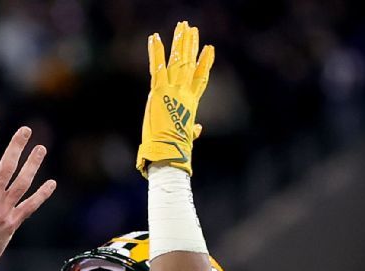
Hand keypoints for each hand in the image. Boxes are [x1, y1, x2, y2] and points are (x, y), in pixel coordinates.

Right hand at [0, 123, 56, 270]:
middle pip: (7, 166)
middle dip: (16, 146)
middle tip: (25, 130)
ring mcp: (4, 211)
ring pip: (22, 183)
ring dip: (32, 164)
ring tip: (40, 149)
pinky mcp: (12, 224)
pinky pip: (30, 207)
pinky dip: (41, 195)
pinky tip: (51, 183)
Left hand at [135, 21, 213, 177]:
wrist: (168, 149)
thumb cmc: (176, 148)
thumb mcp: (188, 136)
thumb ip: (194, 130)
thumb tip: (199, 130)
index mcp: (191, 103)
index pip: (201, 78)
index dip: (205, 63)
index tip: (209, 48)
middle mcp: (184, 93)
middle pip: (190, 64)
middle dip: (190, 45)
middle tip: (191, 28)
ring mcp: (173, 89)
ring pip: (178, 60)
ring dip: (180, 42)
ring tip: (182, 26)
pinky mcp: (159, 90)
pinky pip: (157, 66)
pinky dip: (156, 51)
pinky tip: (155, 37)